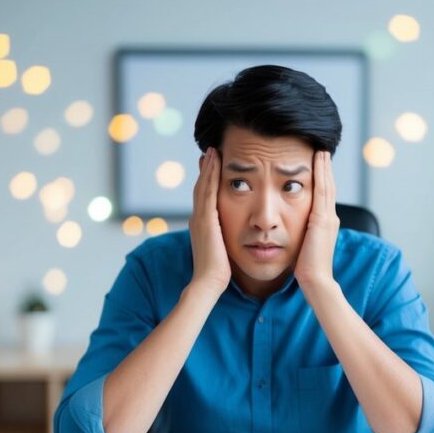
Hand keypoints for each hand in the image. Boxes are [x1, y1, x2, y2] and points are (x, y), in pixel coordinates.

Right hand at [188, 147, 230, 297]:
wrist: (209, 283)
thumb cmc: (219, 273)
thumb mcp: (222, 251)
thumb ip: (225, 241)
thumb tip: (235, 238)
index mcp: (202, 226)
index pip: (205, 198)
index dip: (208, 181)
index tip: (213, 166)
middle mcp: (198, 218)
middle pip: (201, 187)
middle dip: (206, 169)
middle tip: (210, 150)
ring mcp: (199, 217)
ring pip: (203, 185)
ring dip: (208, 166)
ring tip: (213, 149)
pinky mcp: (205, 219)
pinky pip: (208, 190)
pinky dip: (210, 174)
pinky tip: (215, 160)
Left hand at [294, 151, 339, 293]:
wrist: (315, 280)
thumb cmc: (305, 268)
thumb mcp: (302, 246)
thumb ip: (300, 234)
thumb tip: (287, 228)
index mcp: (324, 223)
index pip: (323, 196)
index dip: (321, 179)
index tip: (315, 164)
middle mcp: (330, 217)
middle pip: (328, 186)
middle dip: (324, 169)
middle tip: (320, 150)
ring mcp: (329, 217)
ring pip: (327, 185)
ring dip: (324, 166)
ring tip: (320, 150)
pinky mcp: (323, 219)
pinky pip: (323, 189)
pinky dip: (321, 173)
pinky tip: (317, 160)